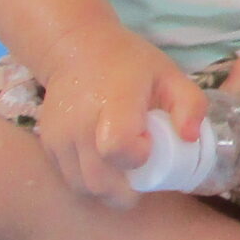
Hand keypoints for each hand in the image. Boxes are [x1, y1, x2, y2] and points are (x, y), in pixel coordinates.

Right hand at [34, 29, 206, 207]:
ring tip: (124, 168)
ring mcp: (59, 136)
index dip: (138, 156)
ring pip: (84, 187)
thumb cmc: (130, 63)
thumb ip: (190, 104)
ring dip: (108, 189)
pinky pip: (71, 179)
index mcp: (113, 102)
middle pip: (100, 181)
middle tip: (142, 172)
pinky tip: (105, 163)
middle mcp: (80, 123)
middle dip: (127, 189)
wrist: (76, 50)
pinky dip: (90, 180)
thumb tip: (189, 138)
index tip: (149, 144)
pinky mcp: (49, 144)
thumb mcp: (169, 74)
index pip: (118, 147)